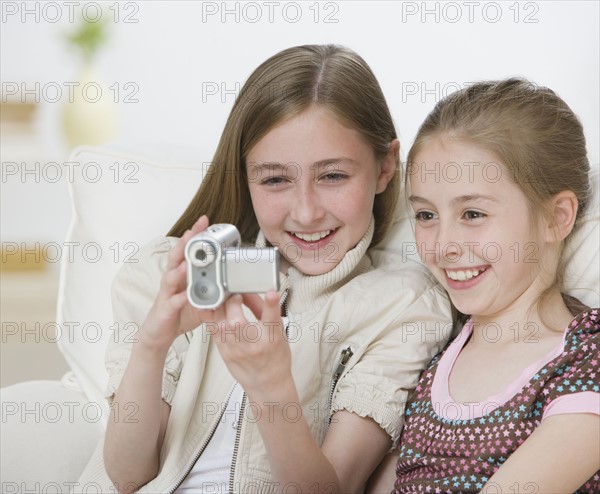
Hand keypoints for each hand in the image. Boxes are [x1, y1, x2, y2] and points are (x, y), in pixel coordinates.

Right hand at [139, 215, 209, 349]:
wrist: (159, 333)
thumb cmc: (178, 313)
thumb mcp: (201, 299)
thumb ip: (215, 290)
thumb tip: (234, 285)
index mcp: (181, 274)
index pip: (187, 250)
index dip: (194, 236)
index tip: (204, 222)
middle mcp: (172, 279)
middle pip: (177, 256)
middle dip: (185, 242)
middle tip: (193, 230)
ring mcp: (167, 292)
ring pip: (171, 275)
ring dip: (180, 267)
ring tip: (189, 260)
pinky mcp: (165, 308)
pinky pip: (173, 301)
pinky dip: (180, 296)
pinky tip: (185, 293)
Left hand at [207, 291, 291, 395]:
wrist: (267, 384)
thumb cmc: (274, 357)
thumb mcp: (278, 332)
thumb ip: (265, 309)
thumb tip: (250, 292)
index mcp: (272, 338)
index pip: (272, 319)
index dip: (272, 304)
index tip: (271, 292)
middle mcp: (254, 345)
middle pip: (237, 321)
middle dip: (233, 302)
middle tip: (235, 295)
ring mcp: (236, 350)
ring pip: (220, 325)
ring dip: (220, 307)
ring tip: (224, 300)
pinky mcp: (223, 353)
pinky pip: (212, 331)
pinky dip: (211, 317)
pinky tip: (214, 310)